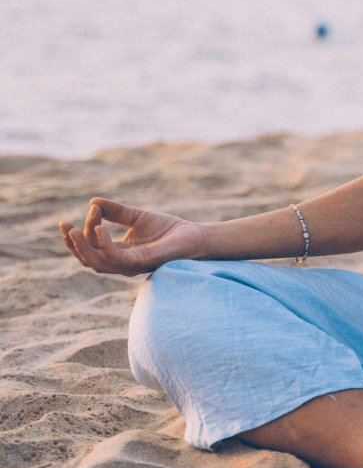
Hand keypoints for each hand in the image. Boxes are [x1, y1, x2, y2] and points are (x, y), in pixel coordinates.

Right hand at [59, 198, 205, 275]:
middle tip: (63, 225)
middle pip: (88, 260)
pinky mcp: (143, 262)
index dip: (86, 228)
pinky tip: (99, 229)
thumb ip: (116, 211)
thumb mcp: (137, 217)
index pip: (92, 247)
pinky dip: (104, 245)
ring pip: (97, 263)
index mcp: (119, 253)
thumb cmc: (168, 229)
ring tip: (73, 229)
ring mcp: (131, 265)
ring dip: (82, 247)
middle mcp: (122, 263)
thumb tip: (92, 202)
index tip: (92, 208)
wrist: (195, 235)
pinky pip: (116, 259)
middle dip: (72, 244)